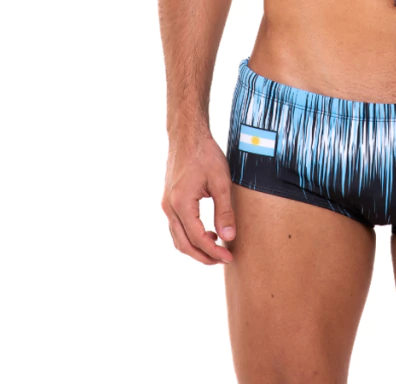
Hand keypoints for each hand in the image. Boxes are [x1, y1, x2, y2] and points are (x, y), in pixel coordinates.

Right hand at [161, 131, 236, 265]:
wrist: (187, 136)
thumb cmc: (205, 154)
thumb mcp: (221, 181)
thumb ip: (224, 211)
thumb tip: (228, 237)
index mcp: (181, 203)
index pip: (197, 239)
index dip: (213, 252)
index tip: (229, 257)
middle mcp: (169, 207)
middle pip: (183, 244)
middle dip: (203, 256)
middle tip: (223, 259)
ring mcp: (166, 204)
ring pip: (177, 238)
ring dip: (195, 247)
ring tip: (216, 248)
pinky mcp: (168, 200)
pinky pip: (176, 227)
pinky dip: (189, 236)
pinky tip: (206, 232)